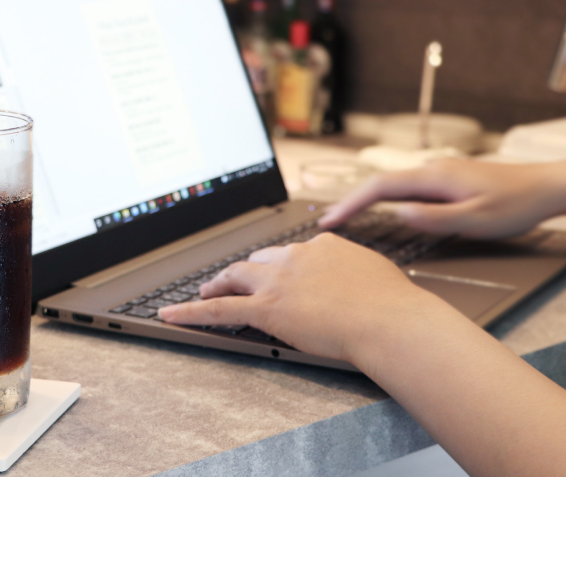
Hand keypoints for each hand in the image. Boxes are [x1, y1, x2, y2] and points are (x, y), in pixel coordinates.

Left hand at [158, 233, 434, 365]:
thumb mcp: (374, 272)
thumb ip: (354, 268)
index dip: (278, 265)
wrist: (391, 320)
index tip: (275, 273)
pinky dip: (191, 311)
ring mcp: (278, 281)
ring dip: (218, 284)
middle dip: (242, 271)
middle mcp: (294, 257)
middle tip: (230, 281)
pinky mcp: (266, 308)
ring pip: (235, 278)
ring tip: (205, 292)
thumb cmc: (393, 304)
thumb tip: (355, 275)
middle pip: (257, 261)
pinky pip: (219, 309)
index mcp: (321, 246)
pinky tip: (172, 314)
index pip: (289, 253)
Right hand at [318, 159, 565, 238]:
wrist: (544, 187)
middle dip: (350, 201)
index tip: (331, 218)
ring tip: (345, 216)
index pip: (379, 188)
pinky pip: (404, 187)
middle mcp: (431, 170)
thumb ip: (434, 217)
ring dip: (365, 199)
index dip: (351, 203)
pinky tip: (380, 208)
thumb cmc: (515, 205)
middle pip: (379, 183)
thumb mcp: (475, 219)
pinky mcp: (445, 180)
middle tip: (328, 221)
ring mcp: (437, 173)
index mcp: (433, 178)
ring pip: (391, 184)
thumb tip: (398, 213)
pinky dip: (383, 198)